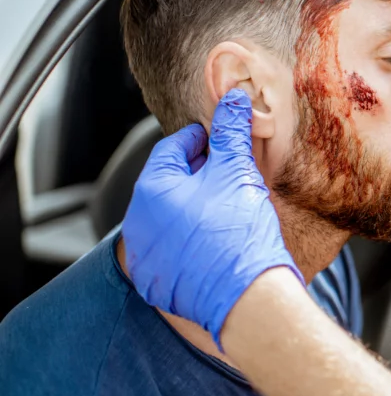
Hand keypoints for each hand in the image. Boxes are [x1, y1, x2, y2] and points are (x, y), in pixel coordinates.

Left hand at [121, 89, 301, 347]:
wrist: (247, 297)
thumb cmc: (240, 232)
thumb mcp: (238, 171)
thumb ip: (232, 131)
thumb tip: (233, 98)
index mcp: (151, 189)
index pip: (174, 147)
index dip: (203, 140)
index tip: (223, 141)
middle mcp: (138, 222)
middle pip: (171, 183)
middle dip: (199, 174)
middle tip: (231, 173)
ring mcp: (145, 256)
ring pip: (171, 217)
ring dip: (195, 207)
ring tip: (228, 207)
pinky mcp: (157, 282)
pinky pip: (173, 249)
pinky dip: (192, 240)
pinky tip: (219, 239)